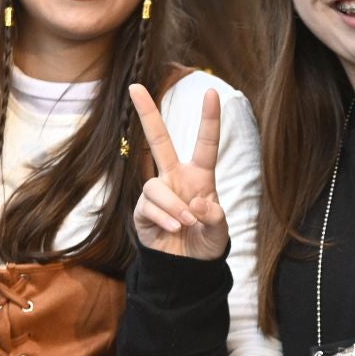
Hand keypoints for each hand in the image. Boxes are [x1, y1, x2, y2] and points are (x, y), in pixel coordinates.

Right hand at [130, 84, 227, 259]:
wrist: (186, 268)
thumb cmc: (206, 242)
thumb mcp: (220, 231)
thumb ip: (214, 216)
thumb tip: (196, 204)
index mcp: (199, 176)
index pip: (205, 144)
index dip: (209, 119)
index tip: (212, 92)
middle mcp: (175, 178)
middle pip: (159, 140)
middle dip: (146, 113)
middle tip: (134, 87)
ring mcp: (158, 193)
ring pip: (156, 186)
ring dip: (173, 205)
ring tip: (186, 223)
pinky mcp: (142, 210)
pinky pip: (149, 206)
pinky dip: (164, 218)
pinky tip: (174, 229)